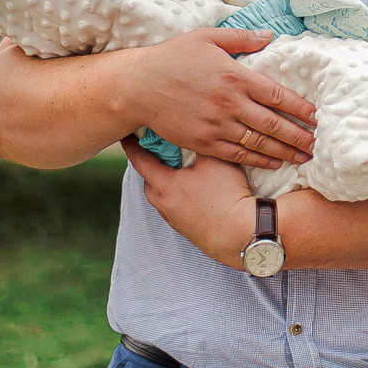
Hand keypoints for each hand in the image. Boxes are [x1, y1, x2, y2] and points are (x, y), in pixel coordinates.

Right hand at [120, 27, 317, 168]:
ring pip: (258, 143)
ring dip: (284, 151)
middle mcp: (230, 104)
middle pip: (273, 124)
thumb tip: (270, 35)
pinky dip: (258, 160)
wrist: (137, 85)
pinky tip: (274, 163)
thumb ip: (242, 38)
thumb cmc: (173, 57)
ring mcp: (217, 125)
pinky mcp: (203, 142)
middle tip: (318, 144)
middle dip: (299, 135)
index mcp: (236, 77)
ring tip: (304, 157)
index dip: (300, 107)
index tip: (317, 116)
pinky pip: (237, 154)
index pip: (277, 95)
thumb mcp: (208, 37)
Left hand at [123, 136, 256, 267]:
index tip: (127, 134)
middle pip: (148, 178)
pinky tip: (192, 188)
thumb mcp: (213, 159)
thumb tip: (190, 133)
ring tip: (177, 167)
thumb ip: (197, 143)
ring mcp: (173, 218)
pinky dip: (177, 192)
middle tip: (158, 147)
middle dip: (150, 161)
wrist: (240, 233)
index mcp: (163, 185)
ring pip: (161, 193)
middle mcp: (163, 203)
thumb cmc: (226, 195)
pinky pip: (173, 204)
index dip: (132, 145)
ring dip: (165, 179)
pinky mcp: (185, 227)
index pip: (139, 160)